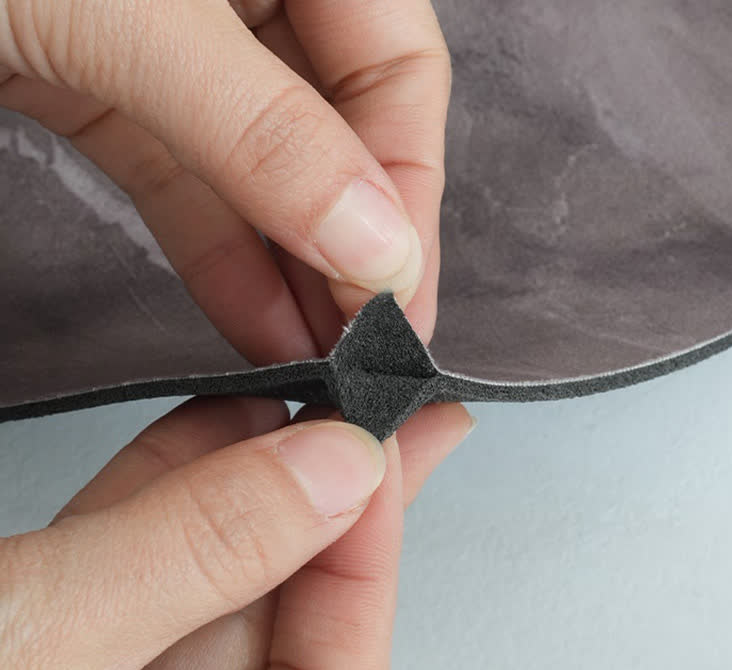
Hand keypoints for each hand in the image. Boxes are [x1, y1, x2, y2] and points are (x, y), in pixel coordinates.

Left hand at [0, 0, 451, 360]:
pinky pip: (192, 179)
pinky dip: (226, 257)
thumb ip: (258, 130)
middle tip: (366, 344)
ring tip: (318, 357)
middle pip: (343, 124)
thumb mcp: (123, 12)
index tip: (400, 293)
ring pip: (271, 165)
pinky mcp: (107, 80)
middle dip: (356, 241)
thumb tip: (378, 247)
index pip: (399, 65)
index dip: (409, 184)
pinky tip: (258, 328)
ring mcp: (178, 36)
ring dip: (298, 267)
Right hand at [0, 397, 472, 669]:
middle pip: (279, 627)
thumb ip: (197, 555)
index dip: (365, 568)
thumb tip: (336, 469)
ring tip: (307, 398)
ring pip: (208, 580)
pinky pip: (136, 564)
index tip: (374, 456)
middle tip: (388, 416)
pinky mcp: (48, 656)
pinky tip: (223, 425)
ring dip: (253, 479)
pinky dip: (173, 486)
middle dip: (328, 503)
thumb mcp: (45, 651)